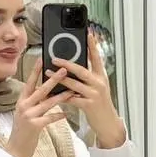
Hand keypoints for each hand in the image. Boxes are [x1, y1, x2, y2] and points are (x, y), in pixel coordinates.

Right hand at [4, 58, 74, 156]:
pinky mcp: (34, 126)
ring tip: (71, 90)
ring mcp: (28, 115)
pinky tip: (66, 114)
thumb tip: (47, 92)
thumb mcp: (25, 114)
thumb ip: (34, 103)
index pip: (29, 82)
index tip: (42, 59)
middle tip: (64, 70)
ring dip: (60, 96)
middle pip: (40, 89)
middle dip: (53, 79)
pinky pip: (49, 118)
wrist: (16, 150)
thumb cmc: (23, 131)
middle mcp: (23, 106)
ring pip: (47, 102)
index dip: (35, 71)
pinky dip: (58, 116)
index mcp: (21, 101)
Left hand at [47, 31, 126, 147]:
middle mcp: (99, 83)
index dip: (92, 46)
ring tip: (48, 73)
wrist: (107, 123)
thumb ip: (89, 77)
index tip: (88, 34)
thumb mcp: (98, 87)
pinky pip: (72, 98)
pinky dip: (61, 95)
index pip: (97, 58)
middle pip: (81, 70)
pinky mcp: (88, 105)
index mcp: (101, 76)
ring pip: (74, 84)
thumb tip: (74, 67)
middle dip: (67, 63)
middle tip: (54, 58)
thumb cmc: (100, 104)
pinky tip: (52, 93)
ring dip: (59, 79)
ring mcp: (94, 94)